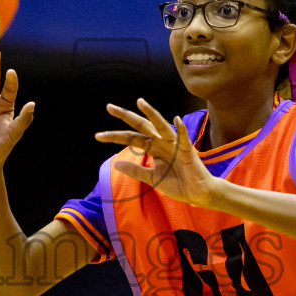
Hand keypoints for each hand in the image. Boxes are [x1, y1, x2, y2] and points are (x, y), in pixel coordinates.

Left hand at [97, 99, 219, 206]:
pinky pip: (183, 138)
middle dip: (126, 116)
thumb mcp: (152, 178)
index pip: (131, 138)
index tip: (98, 135)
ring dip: (152, 114)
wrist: (197, 193)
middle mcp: (162, 142)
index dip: (114, 136)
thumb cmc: (177, 184)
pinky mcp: (187, 151)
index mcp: (153, 148)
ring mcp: (175, 144)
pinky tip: (176, 120)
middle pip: (141, 126)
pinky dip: (180, 129)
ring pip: (161, 126)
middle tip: (109, 107)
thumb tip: (116, 163)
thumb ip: (136, 170)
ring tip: (140, 102)